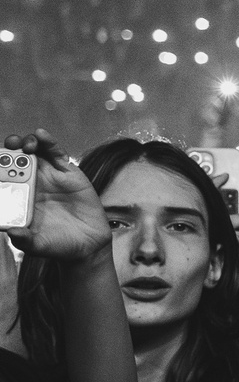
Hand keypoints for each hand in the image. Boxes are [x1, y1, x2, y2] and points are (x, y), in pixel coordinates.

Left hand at [3, 131, 109, 263]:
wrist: (87, 245)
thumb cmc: (58, 244)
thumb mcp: (37, 245)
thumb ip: (24, 239)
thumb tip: (12, 232)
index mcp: (19, 197)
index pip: (3, 177)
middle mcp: (32, 184)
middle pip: (15, 161)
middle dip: (8, 151)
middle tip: (7, 148)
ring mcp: (49, 176)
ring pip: (34, 153)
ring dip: (25, 144)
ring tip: (23, 144)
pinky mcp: (68, 172)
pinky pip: (56, 154)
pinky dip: (49, 142)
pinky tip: (42, 136)